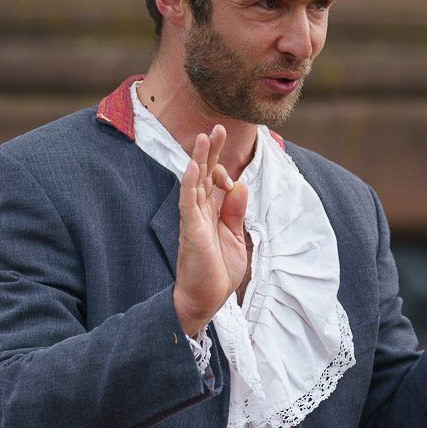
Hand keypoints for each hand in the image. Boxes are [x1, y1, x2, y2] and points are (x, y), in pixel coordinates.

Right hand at [172, 125, 249, 336]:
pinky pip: (188, 203)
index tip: (231, 169)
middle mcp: (199, 212)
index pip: (214, 182)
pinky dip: (189, 184)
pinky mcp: (190, 230)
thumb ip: (236, 212)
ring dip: (199, 159)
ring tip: (203, 136)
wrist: (205, 300)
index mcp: (211, 213)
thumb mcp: (235, 238)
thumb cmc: (217, 272)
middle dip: (211, 151)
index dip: (223, 169)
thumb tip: (239, 184)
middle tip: (217, 128)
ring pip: (195, 183)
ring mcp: (193, 220)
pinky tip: (192, 167)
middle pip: (204, 175)